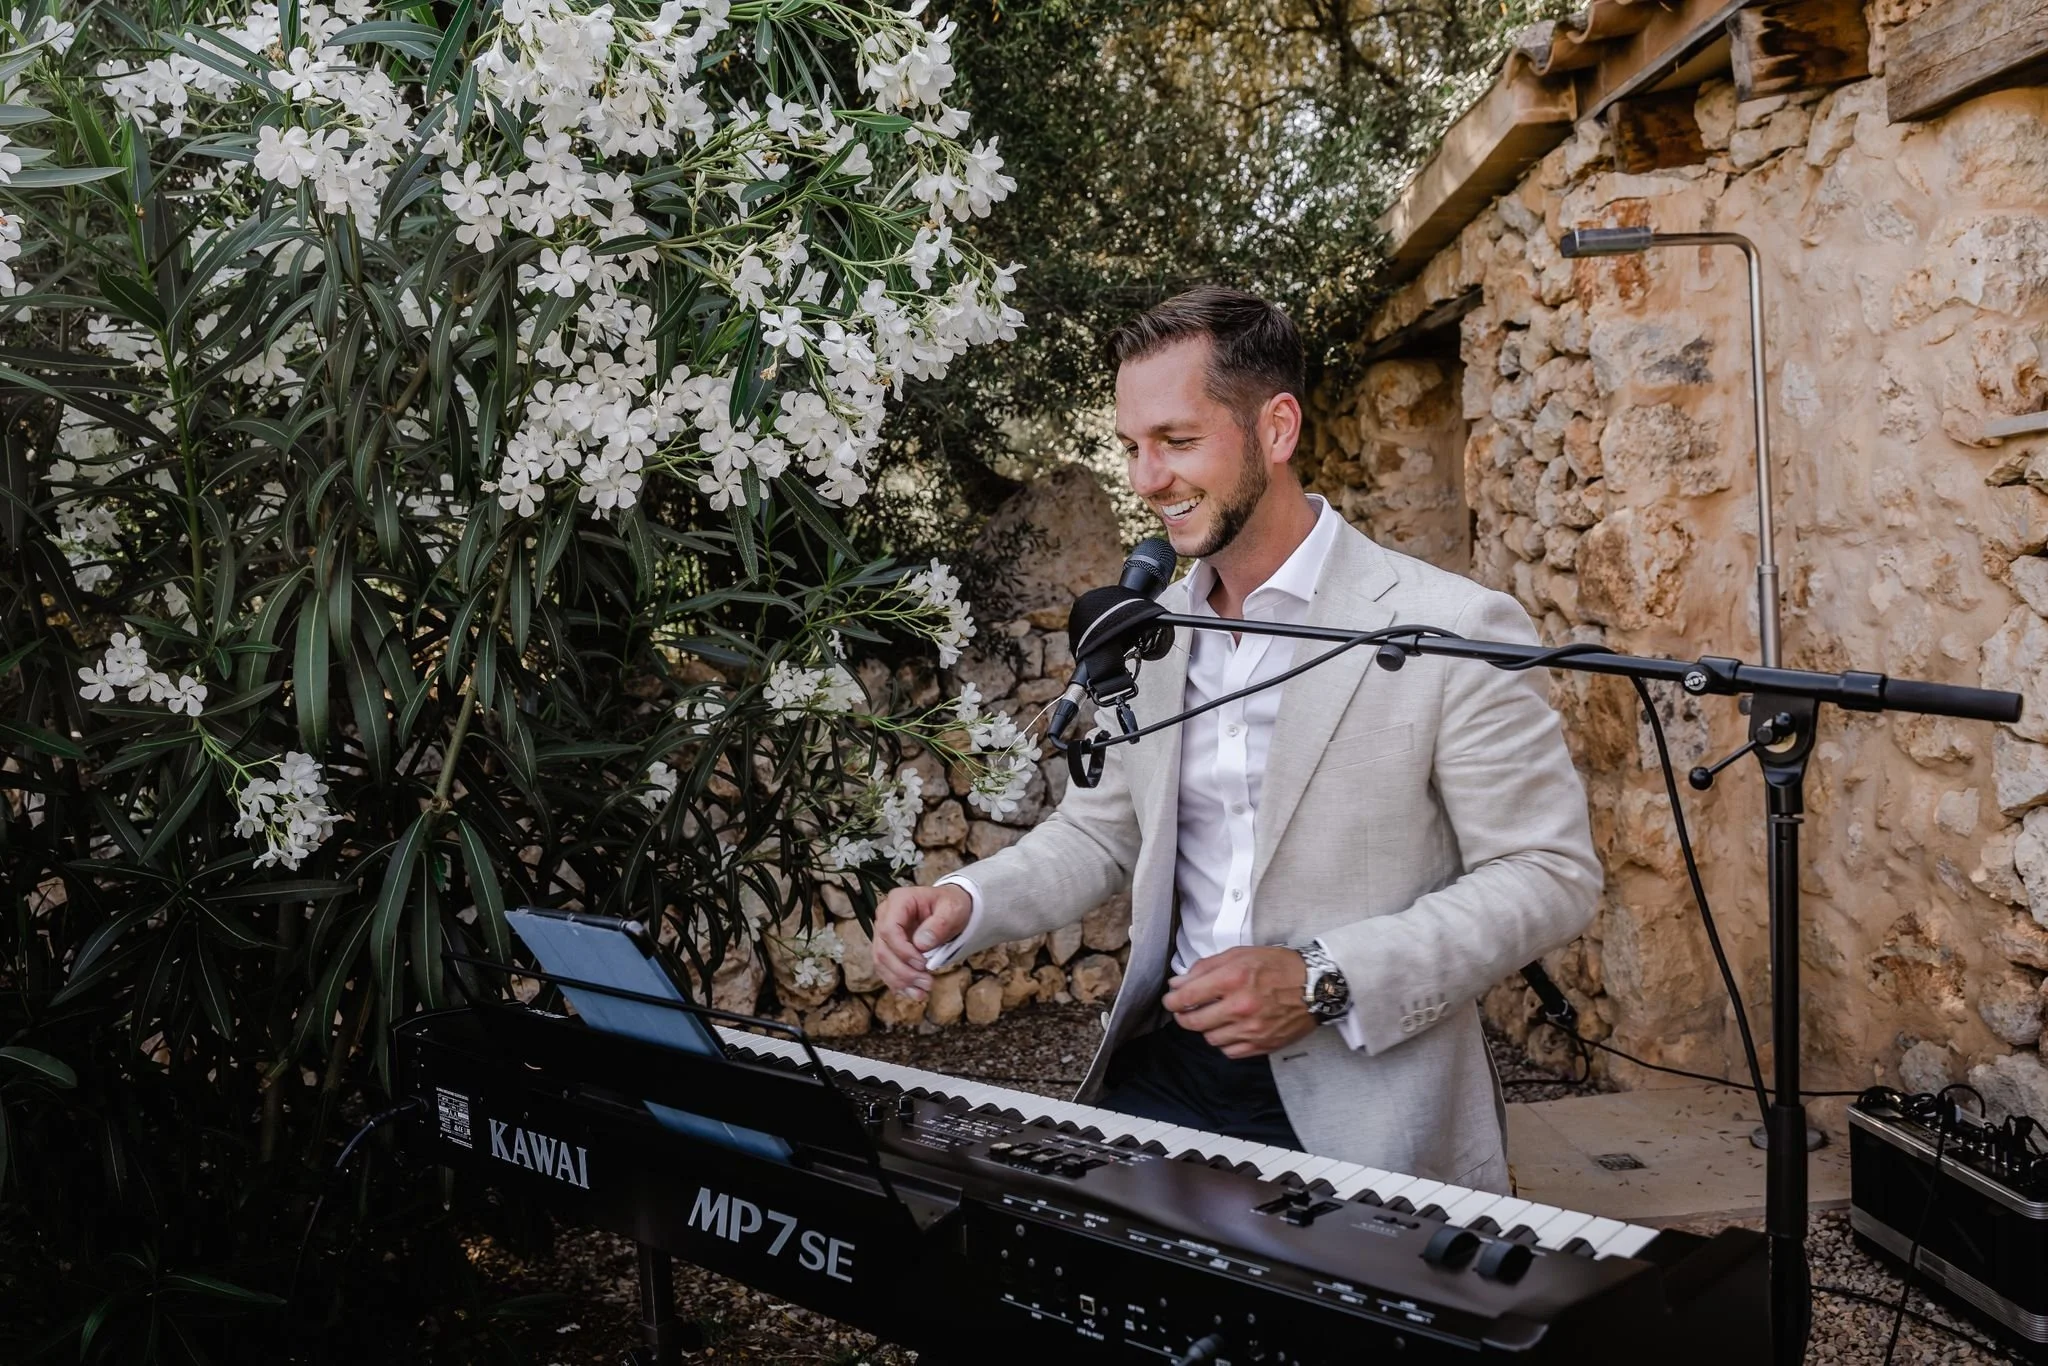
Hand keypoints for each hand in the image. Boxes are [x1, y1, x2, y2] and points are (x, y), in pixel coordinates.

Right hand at [872, 883, 973, 999]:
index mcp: (898, 901)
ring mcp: (883, 933)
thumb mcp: (953, 909)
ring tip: (922, 993)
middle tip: (927, 982)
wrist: (950, 909)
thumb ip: (939, 924)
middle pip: (882, 950)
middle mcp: (885, 916)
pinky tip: (914, 993)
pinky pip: (886, 969)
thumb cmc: (951, 905)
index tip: (923, 964)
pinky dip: (898, 984)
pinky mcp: (888, 948)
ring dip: (900, 982)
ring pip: (881, 963)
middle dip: (903, 972)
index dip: (903, 951)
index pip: (889, 930)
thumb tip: (921, 944)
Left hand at [1161, 946, 1317, 1058]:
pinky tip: (1231, 1029)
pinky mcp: (1262, 1045)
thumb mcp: (1240, 954)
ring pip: (1210, 1038)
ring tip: (1215, 1016)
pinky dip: (1225, 1042)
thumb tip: (1178, 984)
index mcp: (1232, 979)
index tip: (1171, 1000)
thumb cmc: (1278, 966)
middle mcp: (1240, 1006)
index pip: (1187, 997)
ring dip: (1207, 1028)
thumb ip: (1205, 968)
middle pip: (1193, 1022)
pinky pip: (1229, 1051)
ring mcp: (1251, 1029)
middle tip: (1186, 1010)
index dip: (1172, 1000)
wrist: (1315, 986)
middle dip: (1184, 1016)